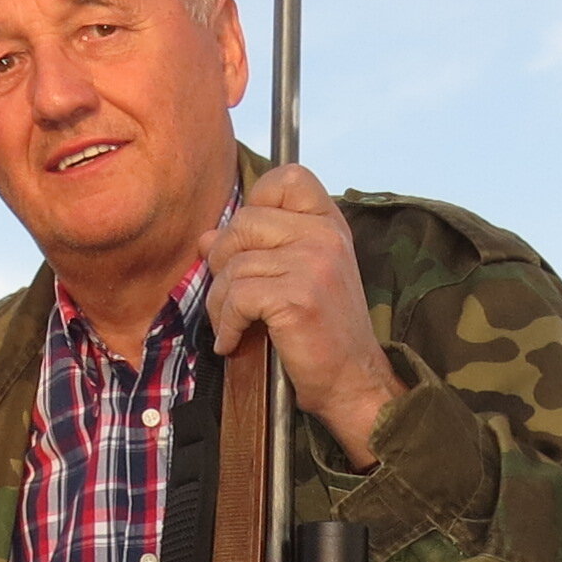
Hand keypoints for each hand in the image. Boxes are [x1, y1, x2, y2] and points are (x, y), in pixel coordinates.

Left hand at [208, 163, 401, 465]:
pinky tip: (233, 341)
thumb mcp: (298, 280)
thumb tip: (206, 239)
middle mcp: (325, 236)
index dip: (256, 201)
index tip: (248, 242)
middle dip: (223, 262)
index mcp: (330, 225)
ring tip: (231, 326)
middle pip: (244, 222)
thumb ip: (258, 251)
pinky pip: (236, 297)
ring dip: (220, 302)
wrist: (354, 383)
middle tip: (230, 299)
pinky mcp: (297, 297)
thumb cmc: (324, 336)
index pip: (288, 178)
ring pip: (233, 264)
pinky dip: (227, 324)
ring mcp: (313, 263)